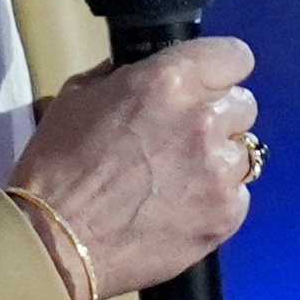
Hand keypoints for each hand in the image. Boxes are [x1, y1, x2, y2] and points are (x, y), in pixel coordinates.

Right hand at [8, 37, 256, 299]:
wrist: (55, 243)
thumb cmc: (59, 168)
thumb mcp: (80, 96)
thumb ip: (124, 75)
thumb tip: (145, 70)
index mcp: (169, 81)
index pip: (234, 56)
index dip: (219, 69)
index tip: (209, 82)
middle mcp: (203, 120)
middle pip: (244, 104)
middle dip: (218, 115)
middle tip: (183, 136)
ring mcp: (219, 171)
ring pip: (244, 152)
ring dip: (218, 159)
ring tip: (179, 178)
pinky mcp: (226, 214)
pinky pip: (238, 195)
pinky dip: (216, 200)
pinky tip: (180, 208)